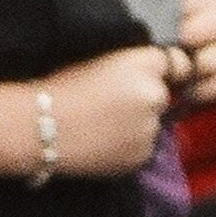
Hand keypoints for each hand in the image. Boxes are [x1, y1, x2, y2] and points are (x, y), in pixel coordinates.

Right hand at [44, 45, 177, 176]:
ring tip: (101, 126)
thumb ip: (135, 66)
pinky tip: (102, 143)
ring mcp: (151, 128)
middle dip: (146, 100)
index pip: (177, 65)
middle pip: (163, 96)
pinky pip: (143, 149)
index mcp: (146, 63)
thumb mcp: (102, 60)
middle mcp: (156, 94)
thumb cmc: (61, 87)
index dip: (162, 72)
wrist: (38, 126)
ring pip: (153, 125)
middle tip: (110, 105)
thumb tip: (160, 74)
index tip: (149, 78)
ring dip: (137, 126)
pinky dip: (129, 148)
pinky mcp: (142, 155)